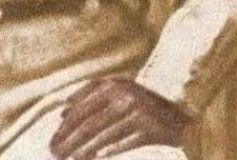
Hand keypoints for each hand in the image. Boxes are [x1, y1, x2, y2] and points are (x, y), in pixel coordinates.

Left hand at [49, 77, 191, 158]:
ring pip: (103, 133)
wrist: (183, 110)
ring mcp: (137, 109)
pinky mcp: (150, 127)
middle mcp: (123, 93)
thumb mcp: (118, 92)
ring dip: (84, 149)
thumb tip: (62, 112)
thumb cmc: (143, 104)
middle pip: (90, 121)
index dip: (67, 123)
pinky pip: (124, 141)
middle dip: (70, 139)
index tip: (54, 136)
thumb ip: (91, 97)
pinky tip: (96, 157)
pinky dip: (109, 150)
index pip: (82, 104)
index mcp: (113, 84)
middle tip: (54, 152)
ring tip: (70, 159)